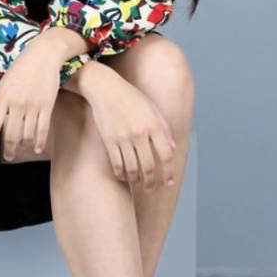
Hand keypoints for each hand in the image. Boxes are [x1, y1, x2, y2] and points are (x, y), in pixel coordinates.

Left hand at [0, 38, 62, 162]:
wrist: (43, 55)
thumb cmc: (20, 70)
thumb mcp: (2, 85)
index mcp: (2, 97)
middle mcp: (16, 103)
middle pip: (10, 135)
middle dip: (8, 150)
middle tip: (8, 157)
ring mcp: (33, 105)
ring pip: (27, 135)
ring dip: (23, 146)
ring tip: (21, 149)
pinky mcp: (47, 105)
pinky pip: (42, 129)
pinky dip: (39, 142)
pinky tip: (37, 149)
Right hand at [84, 70, 178, 190]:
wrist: (105, 88)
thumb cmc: (131, 97)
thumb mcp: (152, 108)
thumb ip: (164, 128)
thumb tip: (172, 148)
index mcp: (154, 125)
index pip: (166, 154)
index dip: (169, 171)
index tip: (169, 182)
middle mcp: (140, 133)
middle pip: (149, 166)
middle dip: (151, 181)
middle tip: (151, 188)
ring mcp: (123, 137)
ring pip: (132, 168)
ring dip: (136, 180)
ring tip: (138, 183)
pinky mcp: (109, 140)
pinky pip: (116, 163)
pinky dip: (120, 173)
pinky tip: (123, 176)